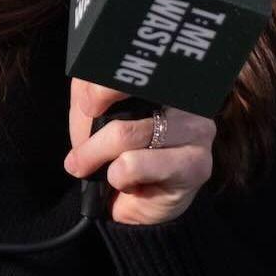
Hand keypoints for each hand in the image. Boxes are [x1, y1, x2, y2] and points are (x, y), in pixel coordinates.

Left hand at [62, 81, 215, 226]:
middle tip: (78, 159)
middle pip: (124, 101)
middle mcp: (186, 100)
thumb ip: (89, 97)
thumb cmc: (118, 156)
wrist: (139, 207)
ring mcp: (196, 130)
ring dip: (99, 158)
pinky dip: (119, 177)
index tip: (88, 107)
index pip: (135, 68)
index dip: (102, 85)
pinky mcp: (196, 164)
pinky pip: (135, 164)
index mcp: (164, 81)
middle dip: (91, 137)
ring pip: (126, 133)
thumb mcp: (94, 120)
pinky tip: (129, 183)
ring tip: (103, 172)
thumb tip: (88, 98)